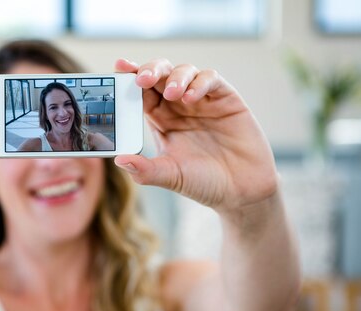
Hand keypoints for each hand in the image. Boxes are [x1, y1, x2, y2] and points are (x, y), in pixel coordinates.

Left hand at [114, 59, 277, 214]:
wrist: (241, 191)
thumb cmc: (203, 183)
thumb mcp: (170, 176)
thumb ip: (145, 170)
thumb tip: (119, 160)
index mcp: (162, 120)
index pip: (142, 93)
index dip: (130, 79)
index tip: (119, 68)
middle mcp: (180, 107)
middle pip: (161, 76)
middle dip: (150, 71)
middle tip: (142, 78)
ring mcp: (203, 101)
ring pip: (185, 72)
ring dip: (175, 77)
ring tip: (173, 94)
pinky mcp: (226, 99)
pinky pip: (211, 80)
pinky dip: (199, 83)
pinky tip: (191, 97)